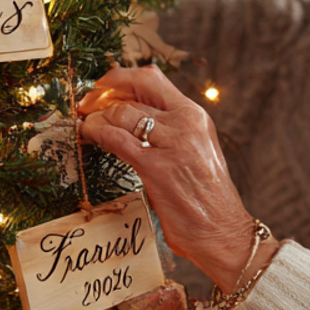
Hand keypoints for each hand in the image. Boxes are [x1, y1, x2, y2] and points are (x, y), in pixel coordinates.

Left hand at [77, 66, 276, 290]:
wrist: (224, 232)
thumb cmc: (207, 199)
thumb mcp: (195, 153)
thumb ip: (171, 133)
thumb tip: (133, 122)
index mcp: (196, 117)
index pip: (152, 78)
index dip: (119, 78)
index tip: (101, 88)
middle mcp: (187, 123)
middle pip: (133, 90)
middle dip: (101, 94)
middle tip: (86, 106)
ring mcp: (173, 144)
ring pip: (121, 112)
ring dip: (95, 117)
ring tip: (86, 127)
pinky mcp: (157, 167)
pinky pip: (116, 139)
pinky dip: (95, 133)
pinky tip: (88, 137)